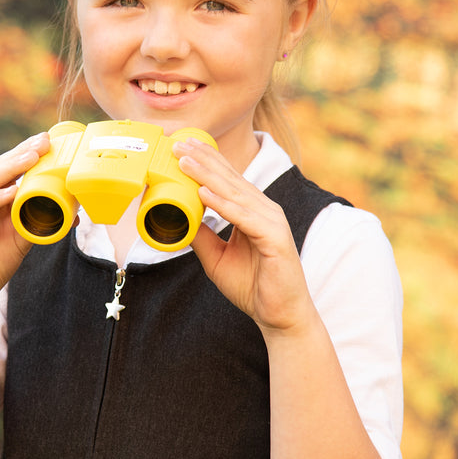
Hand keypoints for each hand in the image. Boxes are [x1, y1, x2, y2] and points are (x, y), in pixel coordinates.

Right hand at [0, 132, 49, 310]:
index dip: (25, 152)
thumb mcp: (22, 236)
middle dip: (21, 154)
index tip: (47, 140)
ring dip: (9, 169)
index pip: (7, 167)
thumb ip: (39, 220)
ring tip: (31, 159)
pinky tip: (10, 192)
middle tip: (42, 142)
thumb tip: (72, 213)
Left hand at [174, 139, 316, 334]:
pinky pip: (244, 218)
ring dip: (208, 175)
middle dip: (203, 159)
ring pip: (235, 193)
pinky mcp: (275, 238)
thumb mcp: (216, 257)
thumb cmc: (253, 286)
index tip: (182, 147)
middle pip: (230, 179)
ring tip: (185, 161)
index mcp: (253, 211)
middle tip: (179, 143)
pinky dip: (223, 204)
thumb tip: (179, 217)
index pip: (227, 180)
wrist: (278, 315)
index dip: (206, 161)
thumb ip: (201, 235)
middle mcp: (264, 210)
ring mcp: (272, 222)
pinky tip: (204, 192)